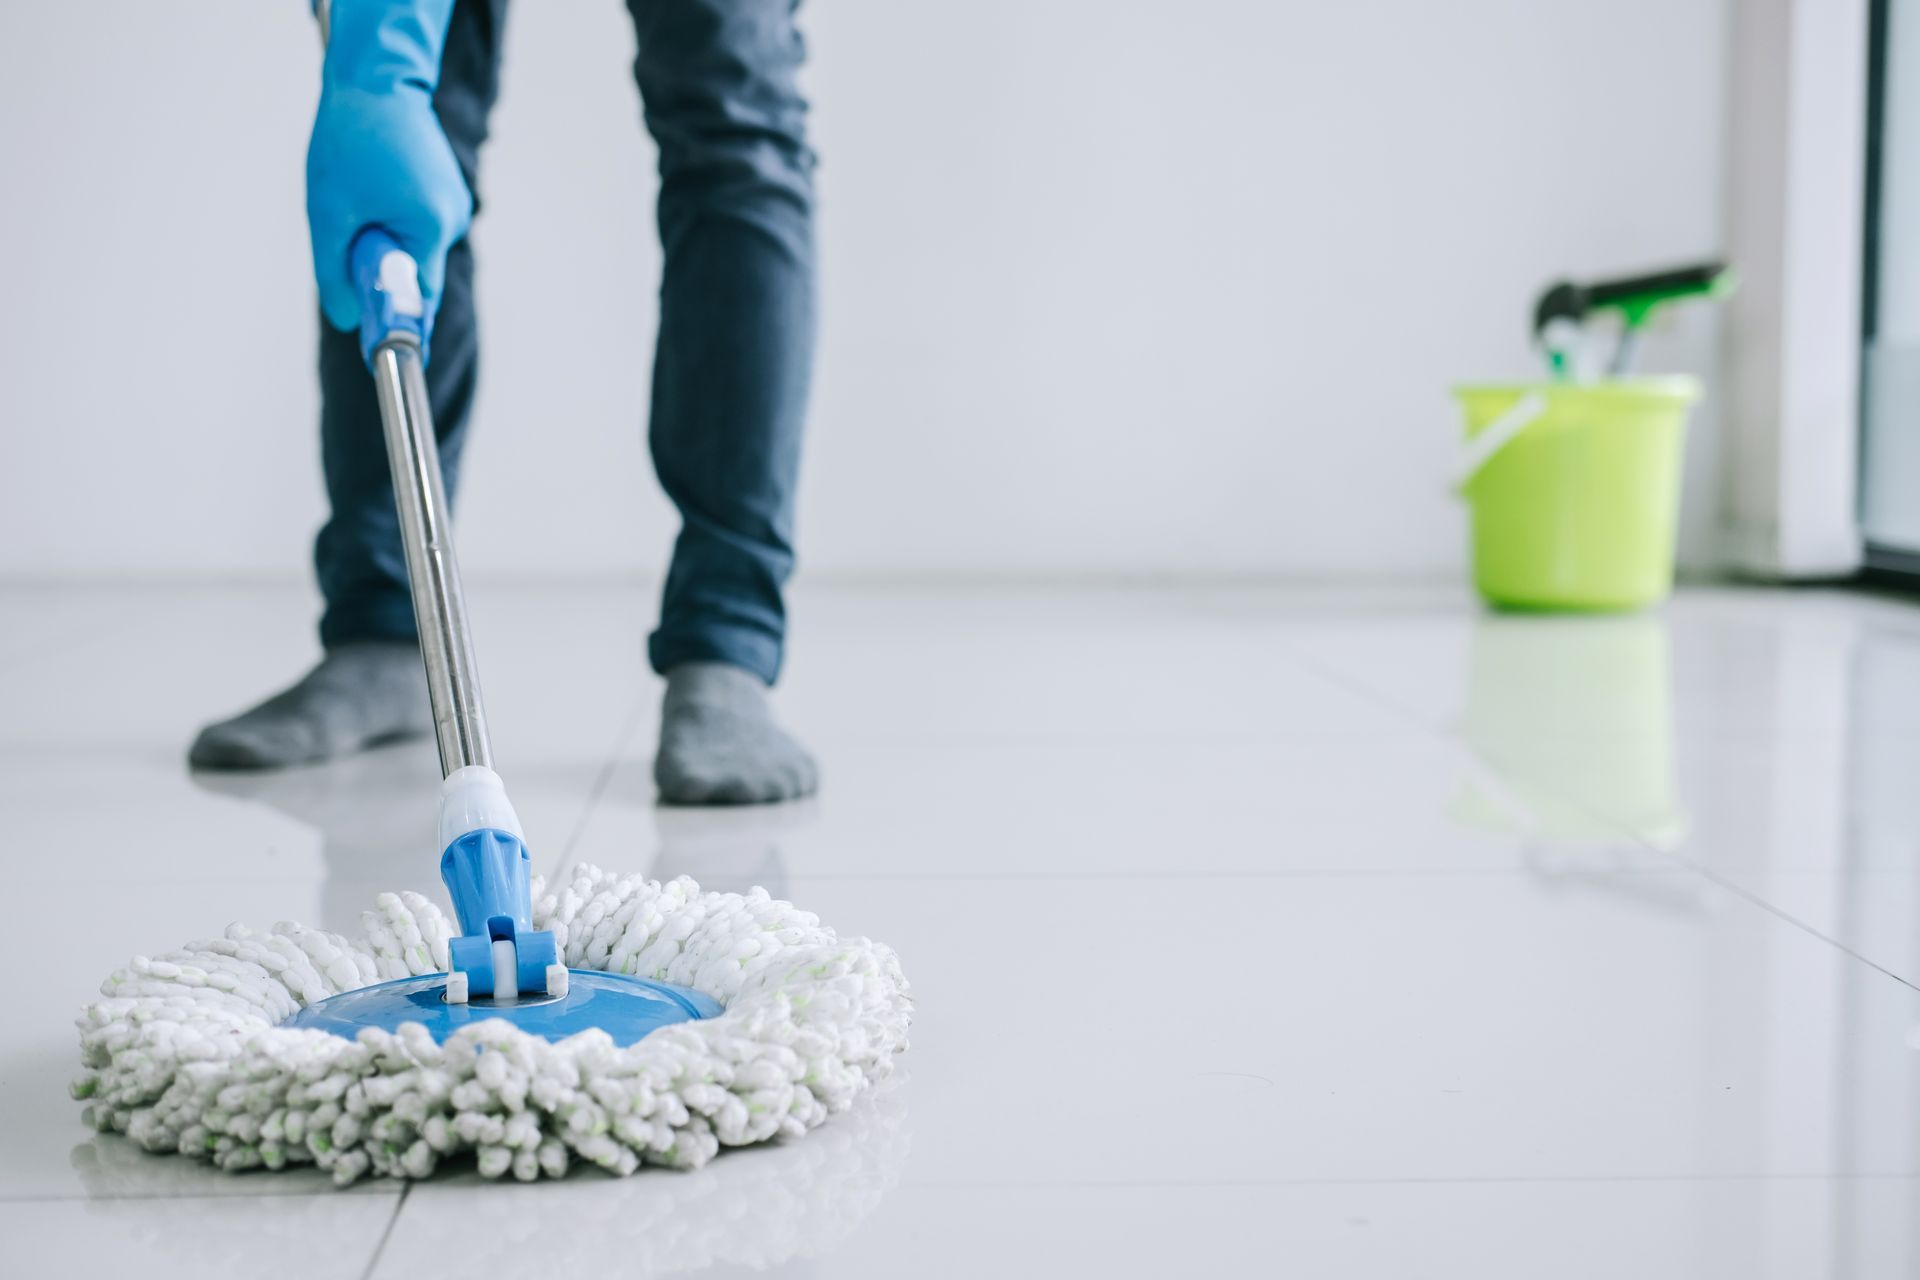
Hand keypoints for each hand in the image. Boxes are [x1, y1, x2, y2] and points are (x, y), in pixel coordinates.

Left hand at [305, 0, 466, 334]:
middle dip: (381, 269)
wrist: (376, 79)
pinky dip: (393, 222)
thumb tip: (348, 320)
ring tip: (357, 200)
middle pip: (415, 273)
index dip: (400, 328)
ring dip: (384, 240)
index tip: (388, 358)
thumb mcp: (327, 211)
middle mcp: (451, 219)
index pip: (419, 299)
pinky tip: (374, 189)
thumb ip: (336, 272)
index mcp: (429, 226)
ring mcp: (452, 205)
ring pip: (414, 249)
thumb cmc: (349, 139)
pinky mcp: (445, 193)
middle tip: (347, 238)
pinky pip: (417, 226)